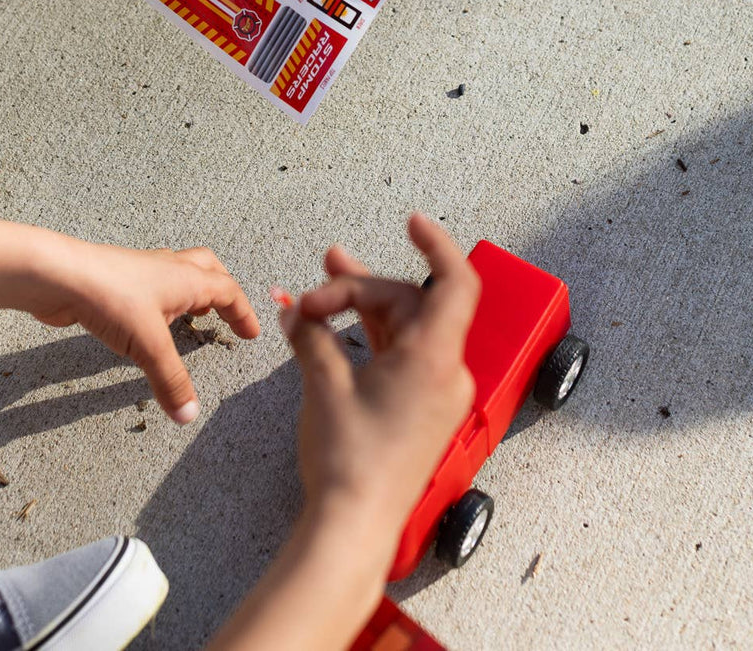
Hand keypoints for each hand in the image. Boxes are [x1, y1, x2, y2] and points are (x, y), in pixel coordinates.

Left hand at [25, 238, 260, 422]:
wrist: (59, 276)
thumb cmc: (110, 296)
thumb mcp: (148, 345)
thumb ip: (171, 381)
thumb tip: (190, 414)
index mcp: (186, 278)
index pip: (227, 291)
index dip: (242, 312)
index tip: (251, 332)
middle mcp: (167, 269)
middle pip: (207, 268)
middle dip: (221, 288)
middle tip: (226, 311)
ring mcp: (141, 272)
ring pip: (177, 272)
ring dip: (190, 290)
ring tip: (190, 316)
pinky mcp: (116, 282)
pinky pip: (150, 286)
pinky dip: (161, 299)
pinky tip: (149, 321)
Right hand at [280, 215, 478, 547]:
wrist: (353, 530)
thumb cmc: (349, 462)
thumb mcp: (325, 384)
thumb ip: (312, 336)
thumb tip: (297, 312)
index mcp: (434, 358)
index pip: (455, 282)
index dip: (437, 245)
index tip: (412, 223)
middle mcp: (445, 374)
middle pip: (410, 303)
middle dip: (360, 288)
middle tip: (316, 287)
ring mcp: (434, 396)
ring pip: (403, 330)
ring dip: (361, 309)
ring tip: (318, 291)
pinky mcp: (420, 414)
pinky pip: (399, 358)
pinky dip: (366, 341)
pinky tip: (327, 334)